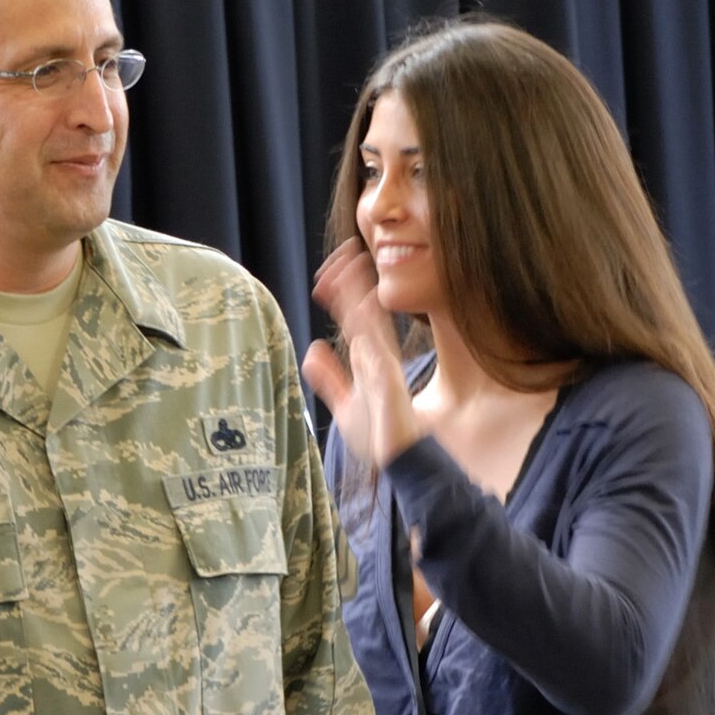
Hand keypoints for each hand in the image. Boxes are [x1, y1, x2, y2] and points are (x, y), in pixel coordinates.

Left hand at [302, 238, 422, 467]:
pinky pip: (380, 362)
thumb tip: (312, 352)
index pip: (355, 316)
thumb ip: (330, 378)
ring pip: (373, 327)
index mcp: (369, 358)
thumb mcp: (346, 403)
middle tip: (345, 251)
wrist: (402, 463)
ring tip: (354, 270)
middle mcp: (379, 359)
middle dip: (354, 282)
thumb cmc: (379, 435)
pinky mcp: (391, 391)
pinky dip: (370, 344)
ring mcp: (386, 372)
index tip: (326, 272)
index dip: (342, 292)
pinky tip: (359, 325)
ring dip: (362, 299)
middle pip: (366, 311)